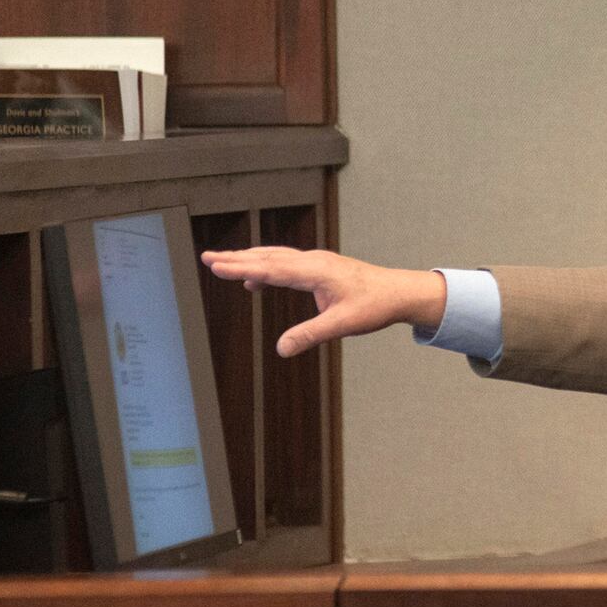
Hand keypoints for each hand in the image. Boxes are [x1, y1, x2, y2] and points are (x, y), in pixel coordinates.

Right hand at [201, 247, 445, 356]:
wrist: (399, 292)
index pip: (271, 269)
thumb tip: (281, 349)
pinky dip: (267, 266)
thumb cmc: (375, 305)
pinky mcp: (320, 266)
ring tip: (223, 263)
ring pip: (276, 257)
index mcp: (316, 271)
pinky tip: (257, 279)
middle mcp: (314, 261)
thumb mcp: (342, 325)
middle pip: (268, 257)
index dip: (241, 268)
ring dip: (249, 259)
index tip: (215, 266)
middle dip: (236, 258)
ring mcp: (317, 261)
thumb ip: (310, 335)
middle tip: (207, 258)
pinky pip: (286, 262)